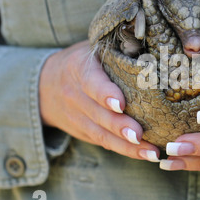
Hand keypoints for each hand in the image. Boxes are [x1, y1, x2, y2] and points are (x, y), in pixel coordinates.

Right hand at [39, 40, 160, 161]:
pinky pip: (103, 142)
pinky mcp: (83, 132)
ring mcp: (76, 117)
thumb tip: (154, 45)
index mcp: (78, 68)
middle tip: (140, 135)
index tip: (121, 104)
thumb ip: (115, 49)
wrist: (44, 86)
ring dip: (127, 146)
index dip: (104, 93)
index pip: (91, 82)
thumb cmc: (82, 61)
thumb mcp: (91, 49)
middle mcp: (74, 95)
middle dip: (119, 127)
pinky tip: (146, 155)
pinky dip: (124, 150)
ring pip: (101, 134)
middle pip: (98, 114)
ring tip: (151, 153)